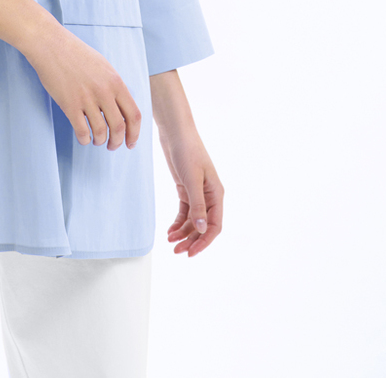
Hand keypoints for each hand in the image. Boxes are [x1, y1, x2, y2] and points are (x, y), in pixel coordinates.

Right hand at [25, 27, 141, 150]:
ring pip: (100, 132)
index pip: (134, 115)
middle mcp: (104, 91)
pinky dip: (84, 139)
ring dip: (100, 142)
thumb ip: (114, 86)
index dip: (135, 133)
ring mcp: (86, 98)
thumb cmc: (76, 54)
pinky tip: (83, 137)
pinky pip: (81, 131)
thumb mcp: (104, 67)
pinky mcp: (69, 104)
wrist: (51, 45)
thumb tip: (121, 108)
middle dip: (117, 142)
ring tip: (97, 141)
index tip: (131, 143)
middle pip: (119, 127)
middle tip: (113, 146)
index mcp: (116, 82)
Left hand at [158, 123, 223, 256]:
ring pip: (193, 221)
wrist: (175, 133)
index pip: (214, 225)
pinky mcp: (186, 189)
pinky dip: (178, 223)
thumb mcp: (192, 179)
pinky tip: (170, 231)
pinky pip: (185, 212)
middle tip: (177, 251)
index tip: (191, 252)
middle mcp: (209, 196)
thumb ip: (197, 205)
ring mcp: (197, 193)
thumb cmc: (187, 151)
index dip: (204, 241)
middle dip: (191, 240)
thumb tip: (202, 230)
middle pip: (203, 226)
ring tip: (170, 242)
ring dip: (183, 233)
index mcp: (216, 194)